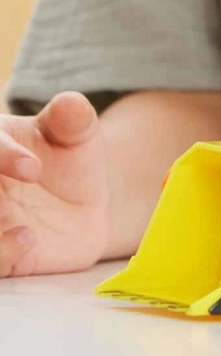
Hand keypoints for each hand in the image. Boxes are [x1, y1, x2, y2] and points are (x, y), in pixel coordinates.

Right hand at [0, 92, 108, 276]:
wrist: (79, 205)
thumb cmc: (68, 160)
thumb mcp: (77, 135)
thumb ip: (73, 119)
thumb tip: (71, 103)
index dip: (4, 157)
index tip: (34, 169)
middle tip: (8, 201)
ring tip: (20, 224)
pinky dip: (1, 252)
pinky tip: (28, 238)